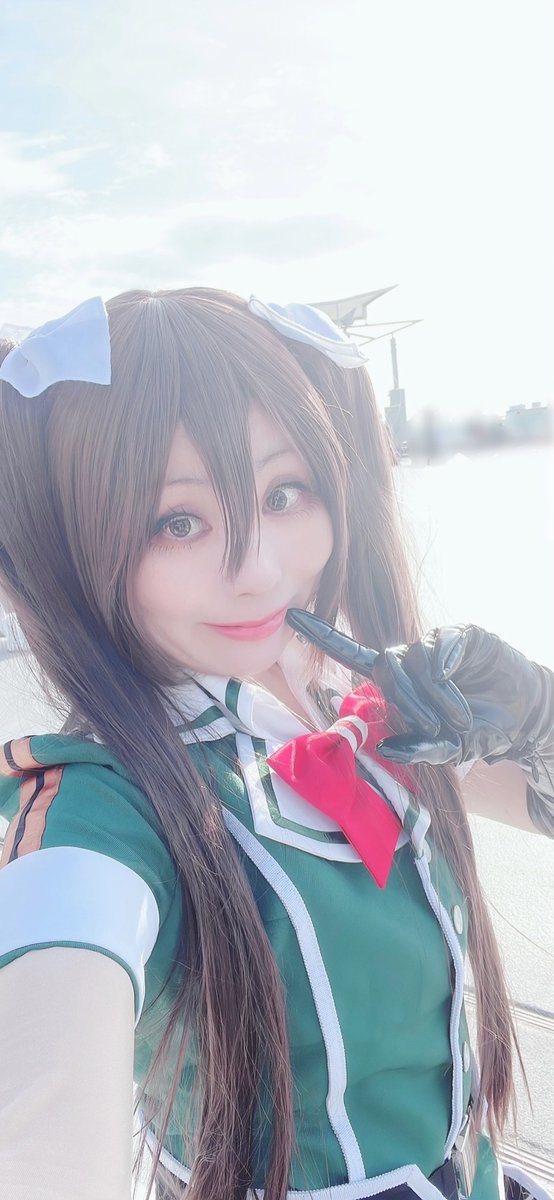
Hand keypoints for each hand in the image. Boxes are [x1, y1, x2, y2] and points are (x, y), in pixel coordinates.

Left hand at [286, 611, 553, 827]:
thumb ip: (418, 748)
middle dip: (407, 703)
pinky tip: (463, 701)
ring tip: (458, 720)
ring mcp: (434, 644)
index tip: (290, 616)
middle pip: (386, 668)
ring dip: (432, 698)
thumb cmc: (475, 731)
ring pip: (413, 663)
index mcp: (394, 681)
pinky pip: (440, 652)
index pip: (350, 653)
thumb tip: (386, 747)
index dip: (322, 635)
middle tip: (436, 728)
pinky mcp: (461, 635)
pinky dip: (448, 682)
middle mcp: (409, 657)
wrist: (520, 716)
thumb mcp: (446, 749)